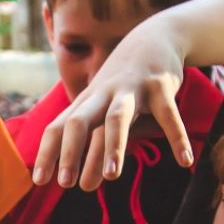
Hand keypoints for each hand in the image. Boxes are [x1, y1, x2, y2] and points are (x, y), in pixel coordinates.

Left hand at [32, 17, 192, 191]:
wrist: (154, 38)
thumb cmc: (123, 86)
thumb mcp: (105, 112)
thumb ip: (95, 147)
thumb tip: (86, 185)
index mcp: (85, 103)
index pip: (58, 127)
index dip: (47, 153)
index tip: (39, 181)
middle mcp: (102, 95)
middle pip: (80, 121)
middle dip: (71, 151)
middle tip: (66, 184)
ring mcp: (131, 89)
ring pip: (117, 118)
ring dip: (114, 146)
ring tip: (112, 176)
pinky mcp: (160, 86)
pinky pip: (168, 115)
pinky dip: (177, 137)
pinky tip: (185, 161)